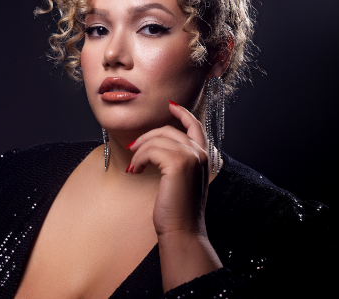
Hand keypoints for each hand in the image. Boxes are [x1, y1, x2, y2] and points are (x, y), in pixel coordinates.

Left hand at [126, 100, 221, 290]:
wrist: (182, 231)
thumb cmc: (178, 210)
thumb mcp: (181, 181)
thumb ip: (178, 162)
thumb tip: (157, 147)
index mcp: (204, 157)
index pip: (196, 126)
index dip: (183, 113)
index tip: (170, 106)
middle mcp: (201, 154)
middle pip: (168, 130)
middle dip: (147, 137)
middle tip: (133, 150)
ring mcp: (191, 157)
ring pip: (157, 139)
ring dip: (140, 151)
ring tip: (133, 166)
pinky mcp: (178, 163)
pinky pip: (151, 150)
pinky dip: (139, 159)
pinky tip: (134, 170)